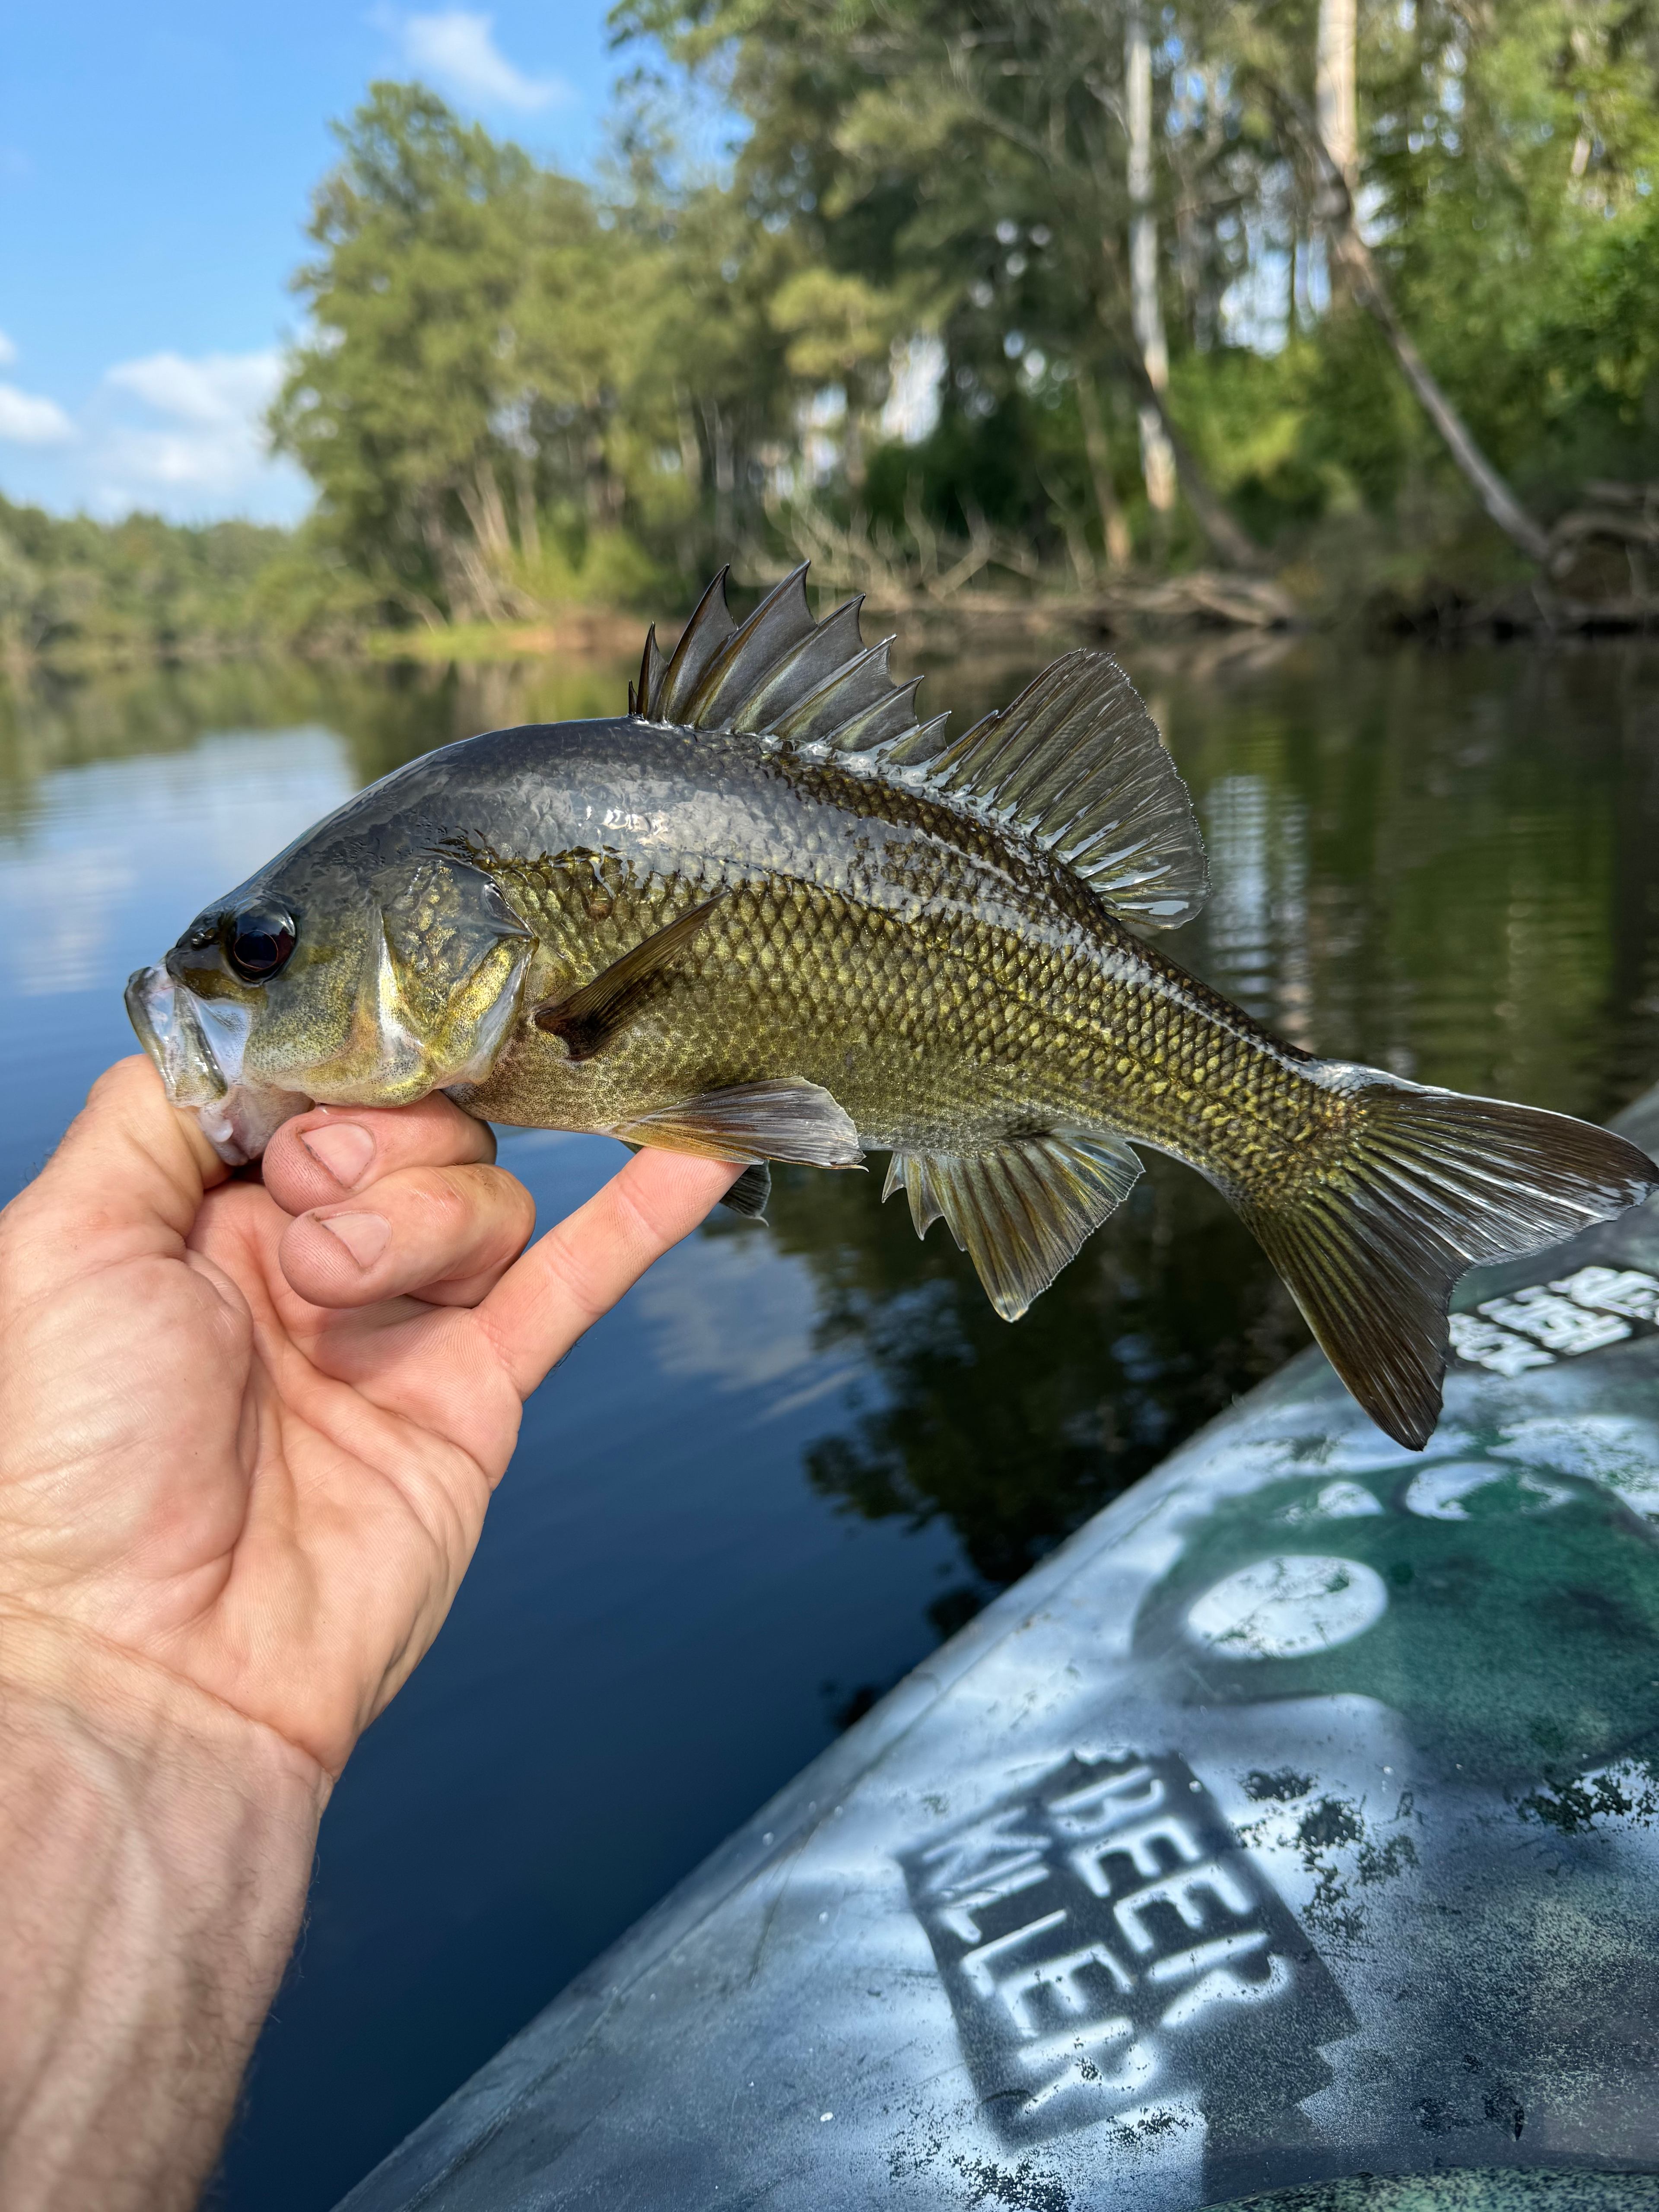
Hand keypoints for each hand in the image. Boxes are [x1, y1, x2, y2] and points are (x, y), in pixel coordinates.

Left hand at [0, 1056, 739, 1778]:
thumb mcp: (62, 1246)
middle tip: (309, 1203)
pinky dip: (643, 1213)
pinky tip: (699, 1149)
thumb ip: (147, 1114)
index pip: (314, 1084)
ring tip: (342, 1292)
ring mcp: (401, 1328)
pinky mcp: (476, 1394)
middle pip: (412, 1127)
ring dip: (423, 1217)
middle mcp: (306, 1259)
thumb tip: (245, 1031)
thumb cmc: (71, 1466)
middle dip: (373, 1145)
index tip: (302, 1102)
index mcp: (203, 1217)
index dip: (323, 1075)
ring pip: (484, 1196)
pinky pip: (576, 1281)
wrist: (152, 1660)